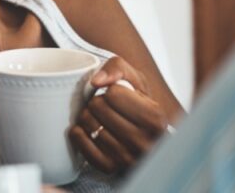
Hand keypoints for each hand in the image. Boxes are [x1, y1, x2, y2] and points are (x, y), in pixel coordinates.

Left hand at [68, 56, 168, 174]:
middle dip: (97, 101)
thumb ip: (118, 68)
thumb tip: (97, 81)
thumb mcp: (135, 79)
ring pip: (88, 124)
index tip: (116, 96)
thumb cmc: (137, 104)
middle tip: (105, 106)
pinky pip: (81, 143)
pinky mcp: (110, 167)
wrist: (141, 134)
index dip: (110, 90)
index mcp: (156, 119)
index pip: (113, 94)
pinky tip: (87, 129)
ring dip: (88, 116)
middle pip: (98, 107)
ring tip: (100, 118)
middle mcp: (145, 142)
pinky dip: (78, 132)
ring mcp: (127, 158)